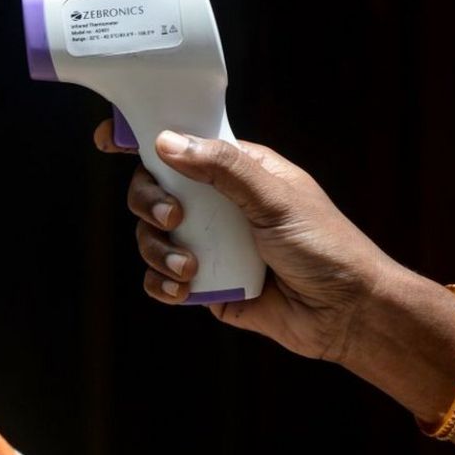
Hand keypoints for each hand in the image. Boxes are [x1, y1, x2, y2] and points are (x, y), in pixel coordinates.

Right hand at [93, 118, 405, 362]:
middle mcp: (217, 203)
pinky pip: (161, 277)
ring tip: (189, 268)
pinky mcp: (205, 282)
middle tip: (172, 217)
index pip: (182, 144)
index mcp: (236, 171)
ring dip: (158, 250)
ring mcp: (209, 243)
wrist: (346, 315)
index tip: (108, 140)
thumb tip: (167, 141)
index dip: (142, 139)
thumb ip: (222, 168)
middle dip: (150, 203)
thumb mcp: (276, 198)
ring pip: (152, 235)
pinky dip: (162, 283)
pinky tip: (182, 290)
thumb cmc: (326, 246)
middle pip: (153, 189)